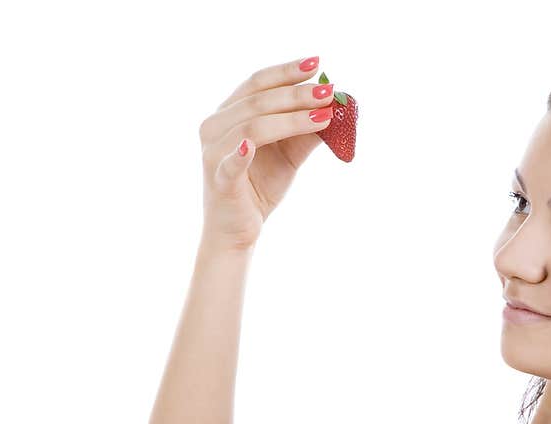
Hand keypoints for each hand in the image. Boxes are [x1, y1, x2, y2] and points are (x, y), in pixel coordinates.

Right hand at [198, 55, 334, 249]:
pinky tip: (251, 147)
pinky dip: (240, 154)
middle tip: (329, 92)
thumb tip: (336, 109)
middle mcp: (215, 127)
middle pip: (258, 101)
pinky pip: (230, 164)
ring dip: (291, 119)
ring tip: (324, 117)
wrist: (237, 231)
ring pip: (253, 126)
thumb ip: (307, 132)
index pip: (257, 84)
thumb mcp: (289, 156)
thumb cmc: (259, 188)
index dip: (286, 72)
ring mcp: (213, 153)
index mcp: (228, 114)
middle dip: (297, 95)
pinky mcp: (219, 181)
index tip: (317, 64)